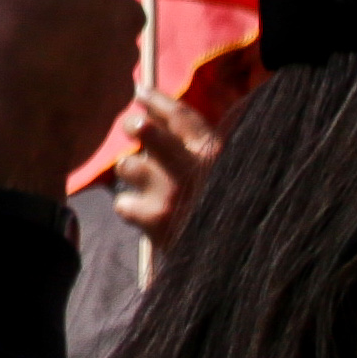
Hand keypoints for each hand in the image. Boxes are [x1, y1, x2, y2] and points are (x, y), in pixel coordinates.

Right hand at [0, 0, 141, 200]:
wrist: (26, 136)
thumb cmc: (5, 53)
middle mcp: (122, 4)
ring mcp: (128, 48)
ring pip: (96, 16)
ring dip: (70, 11)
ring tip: (33, 21)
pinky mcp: (123, 85)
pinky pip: (97, 53)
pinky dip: (75, 48)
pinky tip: (47, 61)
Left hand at [110, 84, 221, 255]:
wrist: (233, 263)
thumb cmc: (228, 214)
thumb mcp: (226, 174)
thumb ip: (198, 147)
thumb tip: (155, 114)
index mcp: (216, 154)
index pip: (181, 115)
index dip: (156, 101)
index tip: (140, 93)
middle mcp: (193, 169)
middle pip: (145, 130)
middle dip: (134, 125)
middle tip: (133, 128)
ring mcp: (171, 193)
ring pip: (128, 165)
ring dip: (135, 175)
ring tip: (153, 191)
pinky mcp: (154, 219)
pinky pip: (123, 202)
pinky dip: (132, 209)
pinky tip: (150, 219)